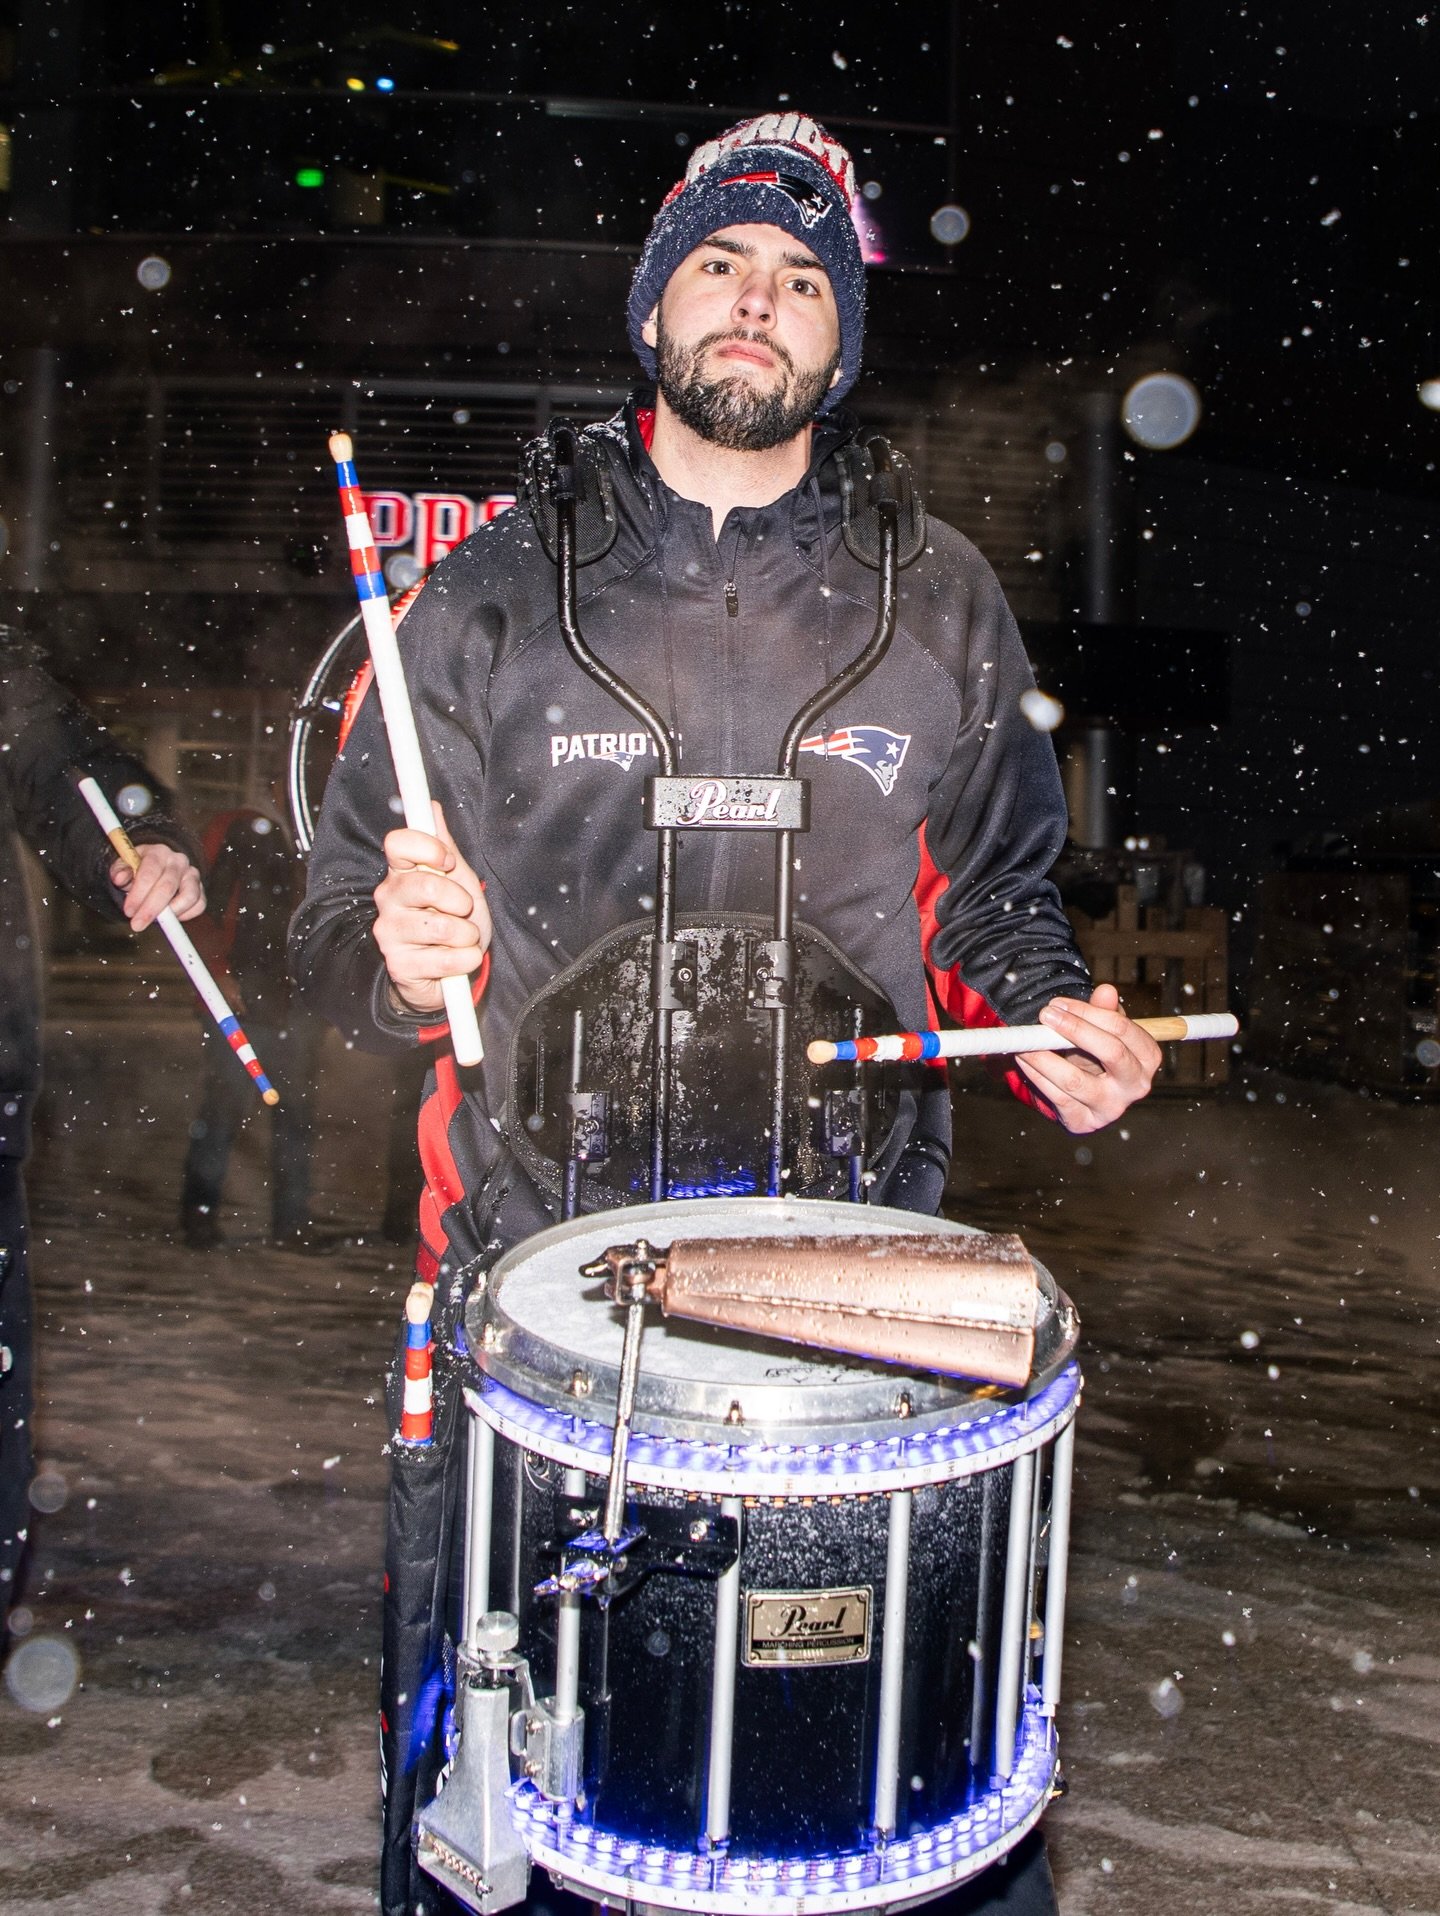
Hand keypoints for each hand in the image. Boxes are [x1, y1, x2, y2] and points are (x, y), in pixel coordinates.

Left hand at [112, 843, 205, 931]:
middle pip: (168, 887)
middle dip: (151, 909)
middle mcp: (178, 861)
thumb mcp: (125, 865)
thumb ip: (120, 870)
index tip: (129, 911)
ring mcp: (192, 874)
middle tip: (138, 924)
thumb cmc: (139, 867)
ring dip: (172, 912)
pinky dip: (187, 914)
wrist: (157, 866)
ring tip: (158, 920)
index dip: (138, 895)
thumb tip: (119, 878)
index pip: (149, 873)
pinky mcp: (200, 888)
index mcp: (158, 852)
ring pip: (190, 896)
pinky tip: (171, 917)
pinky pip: (200, 904)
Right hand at [373, 801, 491, 1015]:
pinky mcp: (399, 965)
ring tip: (461, 939)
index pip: (398, 843)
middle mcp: (388, 899)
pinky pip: (444, 958)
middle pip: (424, 884)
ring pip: (440, 925)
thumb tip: (431, 806)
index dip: (427, 848)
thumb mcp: (458, 881)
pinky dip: (465, 959)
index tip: (448, 861)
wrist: (449, 974)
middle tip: (463, 911)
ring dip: (466, 934)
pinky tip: (459, 959)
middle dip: (459, 900)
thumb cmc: (453, 922)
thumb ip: (444, 846)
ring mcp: (389, 933)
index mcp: (401, 873)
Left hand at [1015, 983, 1161, 1133]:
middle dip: (1075, 1029)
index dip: (1088, 1013)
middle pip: (1111, 1052)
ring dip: (1044, 1056)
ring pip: (1075, 1080)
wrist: (1087, 1092)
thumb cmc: (1098, 1053)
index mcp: (1147, 1057)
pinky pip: (1057, 1097)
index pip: (1122, 1029)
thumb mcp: (1104, 1031)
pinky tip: (1024, 1060)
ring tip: (1026, 1041)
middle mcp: (1136, 1085)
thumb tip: (1106, 991)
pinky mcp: (1085, 1122)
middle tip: (1045, 1016)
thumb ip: (1105, 1011)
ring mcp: (1112, 1108)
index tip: (1059, 1004)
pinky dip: (1036, 1076)